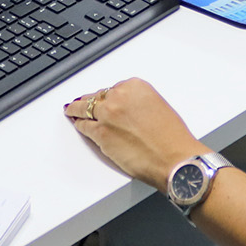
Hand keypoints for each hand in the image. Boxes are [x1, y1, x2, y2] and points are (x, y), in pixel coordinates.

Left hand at [64, 78, 204, 188]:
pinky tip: (77, 123)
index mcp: (136, 86)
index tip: (105, 100)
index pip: (114, 88)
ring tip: (71, 110)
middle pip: (98, 96)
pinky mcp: (100, 133)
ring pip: (84, 108)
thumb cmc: (172, 138)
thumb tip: (128, 112)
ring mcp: (107, 114)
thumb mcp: (158, 107)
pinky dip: (79, 124)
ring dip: (76, 110)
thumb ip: (139, 104)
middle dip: (92, 102)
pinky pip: (84, 126)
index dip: (108, 97)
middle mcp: (119, 96)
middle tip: (84, 103)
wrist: (174, 158)